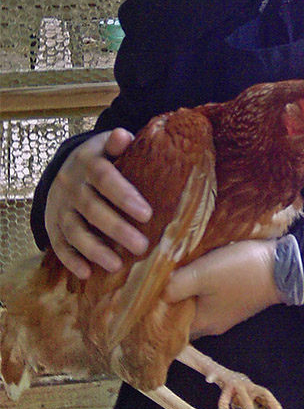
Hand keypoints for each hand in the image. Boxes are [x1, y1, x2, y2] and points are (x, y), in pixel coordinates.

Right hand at [45, 128, 151, 279]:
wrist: (65, 169)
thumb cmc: (102, 159)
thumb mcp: (108, 146)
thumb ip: (119, 144)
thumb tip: (125, 135)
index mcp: (88, 163)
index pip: (105, 178)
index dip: (124, 196)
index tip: (147, 214)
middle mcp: (71, 185)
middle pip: (92, 208)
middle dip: (116, 228)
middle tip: (141, 246)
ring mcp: (60, 206)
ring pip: (74, 229)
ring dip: (94, 249)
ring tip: (117, 265)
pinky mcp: (52, 225)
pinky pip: (58, 244)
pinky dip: (71, 259)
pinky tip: (86, 273)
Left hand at [164, 240, 281, 338]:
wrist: (286, 268)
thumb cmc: (240, 272)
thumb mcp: (202, 274)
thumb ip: (174, 285)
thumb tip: (155, 294)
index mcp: (202, 324)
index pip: (169, 327)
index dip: (156, 312)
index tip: (146, 292)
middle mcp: (214, 325)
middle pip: (184, 317)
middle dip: (172, 302)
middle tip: (159, 280)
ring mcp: (229, 314)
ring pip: (199, 307)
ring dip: (188, 294)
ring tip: (176, 272)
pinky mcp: (239, 300)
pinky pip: (212, 299)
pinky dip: (203, 290)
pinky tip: (200, 273)